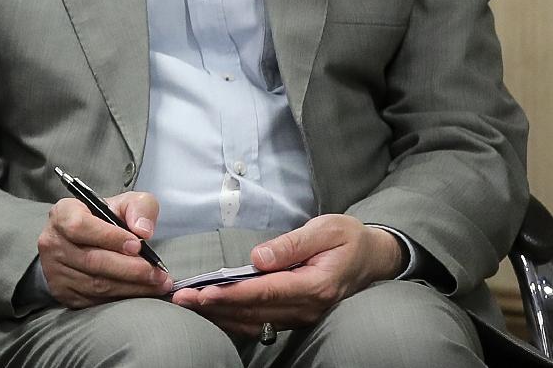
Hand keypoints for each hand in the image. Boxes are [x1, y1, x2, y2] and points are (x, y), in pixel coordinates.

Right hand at [36, 190, 173, 307]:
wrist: (84, 242)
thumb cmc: (106, 220)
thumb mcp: (124, 204)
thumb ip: (139, 208)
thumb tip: (144, 231)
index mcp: (62, 214)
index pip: (80, 226)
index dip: (110, 237)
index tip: (137, 245)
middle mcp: (53, 242)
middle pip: (92, 260)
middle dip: (130, 269)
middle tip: (158, 273)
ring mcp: (56, 271)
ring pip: (96, 284)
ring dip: (131, 287)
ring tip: (157, 284)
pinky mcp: (64, 293)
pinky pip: (96, 300)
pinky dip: (122, 298)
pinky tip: (141, 293)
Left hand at [171, 214, 404, 337]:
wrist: (373, 257)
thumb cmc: (348, 238)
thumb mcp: (326, 230)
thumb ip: (292, 244)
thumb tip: (258, 256)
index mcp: (314, 285)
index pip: (265, 292)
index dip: (231, 294)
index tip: (202, 293)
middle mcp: (307, 306)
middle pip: (253, 311)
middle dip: (214, 307)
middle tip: (179, 299)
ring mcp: (301, 314)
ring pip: (254, 321)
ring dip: (219, 315)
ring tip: (186, 305)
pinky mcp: (295, 315)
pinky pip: (261, 322)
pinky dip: (233, 318)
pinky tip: (211, 311)